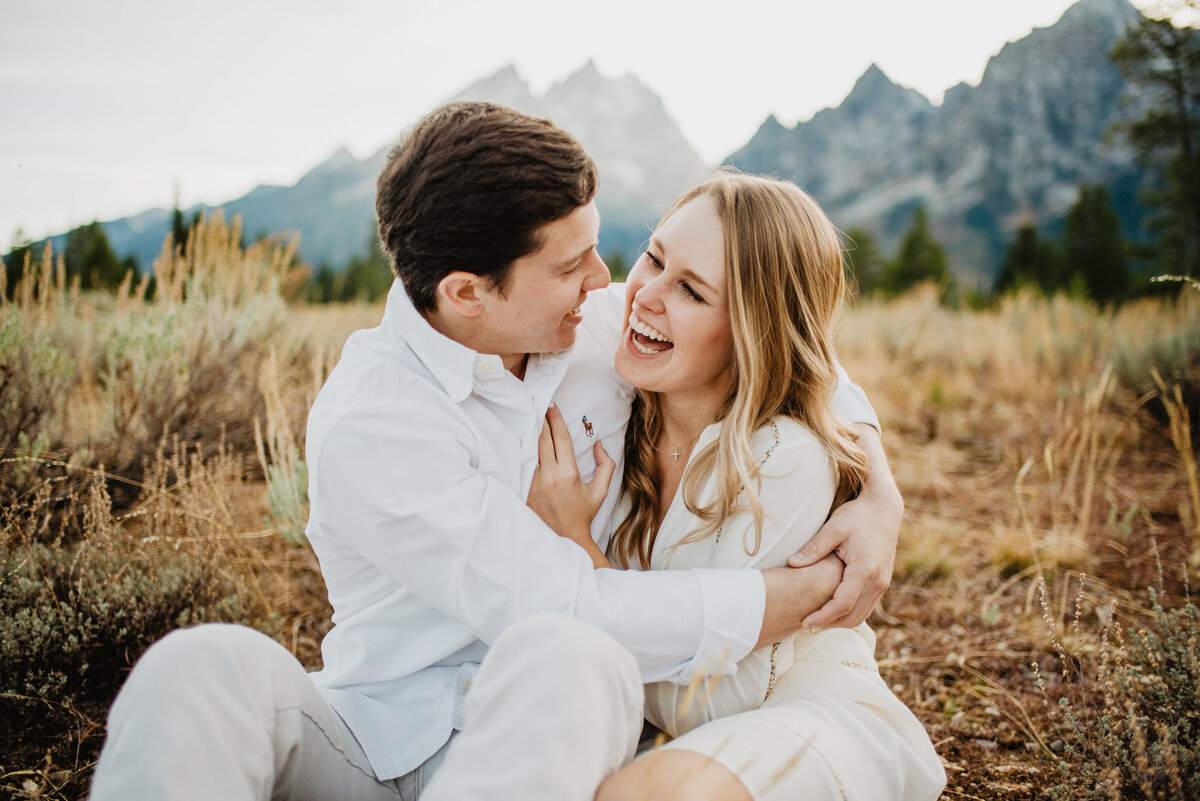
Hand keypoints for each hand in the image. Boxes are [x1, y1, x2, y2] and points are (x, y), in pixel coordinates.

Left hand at [527, 404, 614, 567]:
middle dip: (541, 420)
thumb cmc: (583, 513)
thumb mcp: (601, 491)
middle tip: (538, 405)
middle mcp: (550, 476)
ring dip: (529, 433)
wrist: (564, 537)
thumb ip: (606, 465)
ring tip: (528, 417)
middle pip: (542, 439)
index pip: (561, 439)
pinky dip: (521, 451)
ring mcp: (534, 484)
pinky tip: (520, 440)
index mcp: (569, 474)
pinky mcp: (524, 491)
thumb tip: (599, 444)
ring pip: (529, 450)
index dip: (556, 420)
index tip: (552, 406)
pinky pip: (521, 465)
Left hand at [788, 425, 901, 628]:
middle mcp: (877, 581)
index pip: (842, 604)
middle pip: (853, 617)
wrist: (885, 509)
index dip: (822, 617)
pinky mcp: (882, 582)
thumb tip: (792, 564)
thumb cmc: (858, 516)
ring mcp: (882, 584)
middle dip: (829, 624)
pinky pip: (866, 606)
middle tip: (805, 624)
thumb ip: (814, 548)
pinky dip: (849, 612)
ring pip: (861, 615)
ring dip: (839, 621)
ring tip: (816, 619)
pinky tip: (831, 609)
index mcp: (865, 569)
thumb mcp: (833, 527)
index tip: (804, 623)